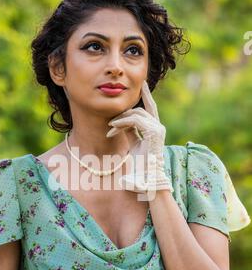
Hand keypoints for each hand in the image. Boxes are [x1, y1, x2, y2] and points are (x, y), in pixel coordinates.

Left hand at [106, 80, 172, 198]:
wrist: (148, 182)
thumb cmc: (140, 168)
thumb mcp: (132, 145)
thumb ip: (129, 132)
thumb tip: (119, 122)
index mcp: (155, 130)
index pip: (150, 108)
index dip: (146, 97)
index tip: (141, 87)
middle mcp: (159, 128)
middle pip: (142, 109)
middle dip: (129, 108)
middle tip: (114, 119)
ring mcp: (158, 130)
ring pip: (137, 114)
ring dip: (121, 119)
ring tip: (110, 127)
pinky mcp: (154, 133)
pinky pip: (136, 120)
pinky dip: (122, 122)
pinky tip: (113, 128)